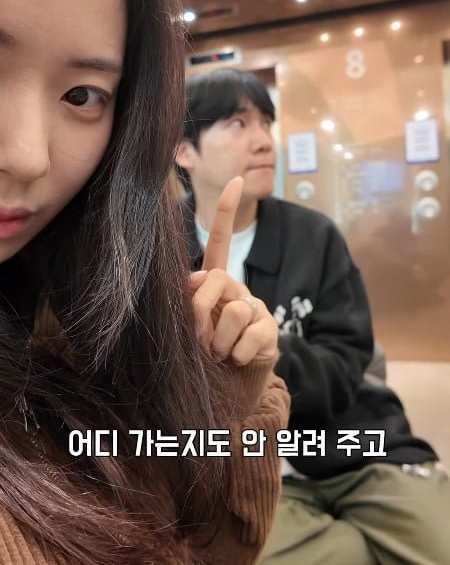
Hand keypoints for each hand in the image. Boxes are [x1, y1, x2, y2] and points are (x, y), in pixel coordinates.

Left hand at [189, 177, 277, 365]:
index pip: (220, 241)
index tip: (234, 180)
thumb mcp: (187, 324)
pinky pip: (250, 337)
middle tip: (199, 338)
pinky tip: (236, 357)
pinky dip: (236, 354)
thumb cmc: (201, 352)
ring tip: (218, 352)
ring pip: (235, 311)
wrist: (227, 384)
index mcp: (217, 281)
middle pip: (218, 280)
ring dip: (218, 341)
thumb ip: (188, 298)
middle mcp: (238, 289)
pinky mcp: (270, 331)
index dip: (226, 211)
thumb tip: (195, 280)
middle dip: (200, 313)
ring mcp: (257, 308)